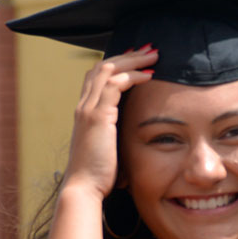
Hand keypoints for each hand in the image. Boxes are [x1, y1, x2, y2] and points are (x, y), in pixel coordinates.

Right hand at [64, 46, 156, 200]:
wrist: (85, 188)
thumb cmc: (99, 176)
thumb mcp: (110, 149)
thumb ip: (118, 136)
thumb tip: (134, 136)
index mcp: (86, 113)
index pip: (98, 77)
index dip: (118, 65)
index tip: (139, 60)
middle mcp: (84, 106)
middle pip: (103, 67)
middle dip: (127, 55)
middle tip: (150, 50)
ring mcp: (88, 110)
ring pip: (108, 70)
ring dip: (132, 60)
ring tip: (153, 56)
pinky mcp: (98, 117)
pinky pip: (114, 85)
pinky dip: (132, 76)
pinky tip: (149, 76)